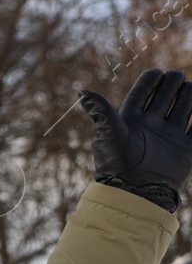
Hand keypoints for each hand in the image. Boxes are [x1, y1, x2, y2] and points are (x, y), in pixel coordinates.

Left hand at [78, 69, 191, 211]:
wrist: (136, 192)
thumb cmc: (117, 164)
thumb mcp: (109, 134)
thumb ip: (101, 111)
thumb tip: (82, 91)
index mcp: (131, 122)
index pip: (141, 95)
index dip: (148, 82)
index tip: (156, 71)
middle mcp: (151, 128)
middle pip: (164, 98)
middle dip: (171, 84)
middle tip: (176, 75)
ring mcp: (169, 138)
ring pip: (182, 110)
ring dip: (188, 96)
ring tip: (191, 85)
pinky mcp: (185, 150)